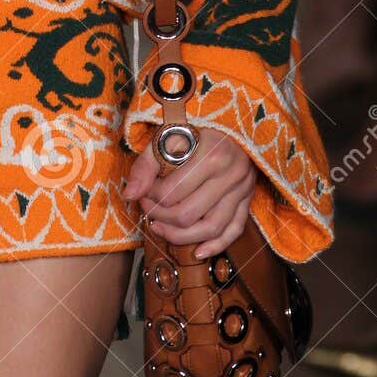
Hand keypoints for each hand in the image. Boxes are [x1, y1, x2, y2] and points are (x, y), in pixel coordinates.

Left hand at [123, 126, 255, 258]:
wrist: (233, 126)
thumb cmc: (197, 129)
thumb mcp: (169, 136)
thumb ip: (147, 164)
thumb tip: (129, 194)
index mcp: (211, 155)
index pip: (173, 191)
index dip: (151, 196)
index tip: (142, 191)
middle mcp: (230, 175)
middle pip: (189, 213)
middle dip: (161, 216)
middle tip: (147, 209)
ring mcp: (242, 190)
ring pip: (212, 227)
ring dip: (182, 236)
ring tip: (160, 229)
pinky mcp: (247, 200)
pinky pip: (234, 230)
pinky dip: (216, 245)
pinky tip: (197, 251)